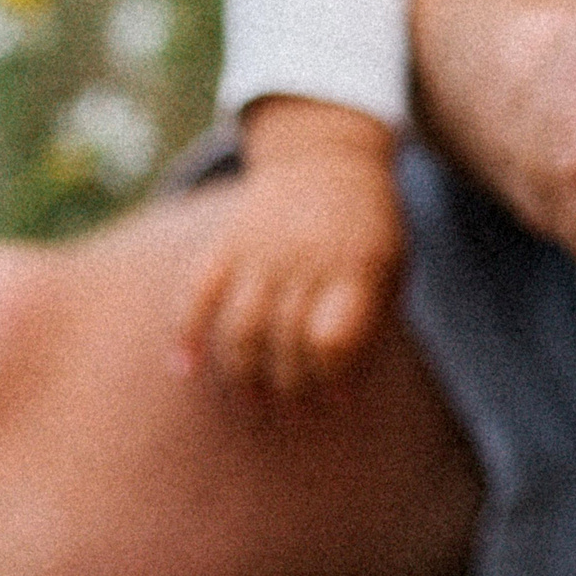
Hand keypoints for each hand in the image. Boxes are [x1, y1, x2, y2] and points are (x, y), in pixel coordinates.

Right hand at [178, 102, 404, 395]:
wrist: (328, 155)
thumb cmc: (368, 225)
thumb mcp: (391, 263)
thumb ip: (373, 318)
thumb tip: (345, 390)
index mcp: (356, 263)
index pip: (333, 337)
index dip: (333, 378)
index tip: (338, 404)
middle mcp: (305, 257)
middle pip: (286, 340)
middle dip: (290, 390)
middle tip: (294, 419)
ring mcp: (260, 249)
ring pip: (240, 327)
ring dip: (242, 377)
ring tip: (252, 408)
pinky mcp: (226, 243)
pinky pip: (196, 292)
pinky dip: (185, 333)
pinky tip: (184, 369)